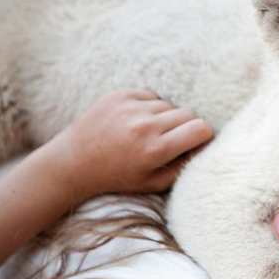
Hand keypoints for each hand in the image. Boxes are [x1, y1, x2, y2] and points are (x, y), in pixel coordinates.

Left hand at [48, 88, 213, 197]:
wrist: (73, 162)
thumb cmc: (117, 176)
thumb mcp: (154, 183)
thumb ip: (184, 167)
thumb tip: (205, 146)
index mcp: (155, 150)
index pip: (201, 129)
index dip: (203, 136)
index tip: (194, 143)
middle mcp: (144, 126)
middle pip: (189, 114)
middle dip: (186, 127)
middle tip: (170, 140)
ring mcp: (131, 107)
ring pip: (170, 104)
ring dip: (166, 117)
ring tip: (148, 132)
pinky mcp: (120, 94)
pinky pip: (152, 95)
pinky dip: (149, 107)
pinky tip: (135, 121)